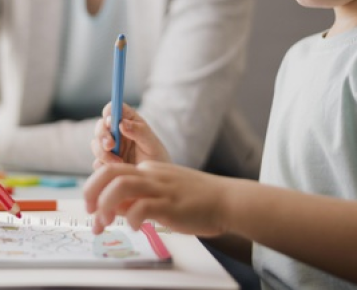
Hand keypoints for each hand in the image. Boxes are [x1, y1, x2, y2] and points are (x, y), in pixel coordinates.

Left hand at [84, 161, 230, 236]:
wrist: (226, 199)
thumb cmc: (196, 199)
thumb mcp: (163, 193)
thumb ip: (139, 197)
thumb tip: (115, 210)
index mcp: (149, 170)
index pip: (112, 171)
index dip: (95, 191)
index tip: (92, 213)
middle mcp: (152, 175)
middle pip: (110, 172)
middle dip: (91, 192)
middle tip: (89, 212)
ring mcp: (161, 188)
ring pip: (121, 185)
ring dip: (105, 204)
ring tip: (106, 223)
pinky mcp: (170, 204)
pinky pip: (142, 207)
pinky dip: (132, 219)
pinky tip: (138, 228)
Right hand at [91, 103, 170, 168]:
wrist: (153, 184)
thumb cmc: (157, 159)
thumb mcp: (152, 144)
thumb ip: (139, 132)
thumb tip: (122, 123)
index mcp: (130, 121)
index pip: (115, 108)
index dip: (110, 111)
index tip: (112, 122)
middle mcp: (118, 132)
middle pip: (101, 125)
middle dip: (102, 135)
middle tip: (111, 146)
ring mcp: (110, 148)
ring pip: (95, 144)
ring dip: (103, 153)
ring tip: (119, 162)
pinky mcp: (105, 163)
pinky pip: (97, 162)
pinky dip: (104, 166)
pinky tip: (118, 170)